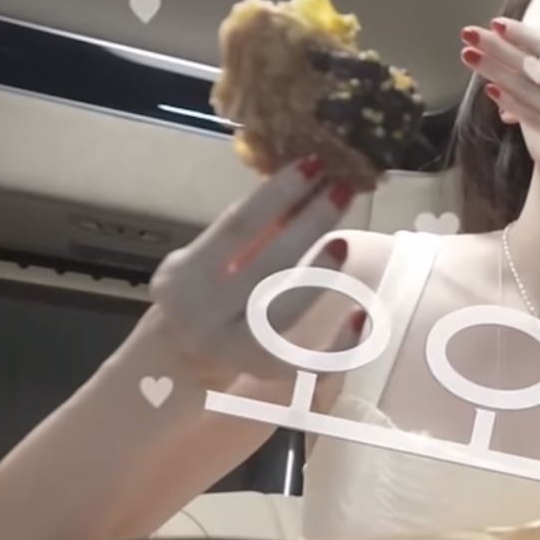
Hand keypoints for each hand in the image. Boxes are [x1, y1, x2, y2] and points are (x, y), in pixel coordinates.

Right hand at [145, 157, 357, 388]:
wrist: (178, 360)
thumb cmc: (201, 295)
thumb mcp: (206, 261)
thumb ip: (246, 232)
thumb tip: (301, 183)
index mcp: (184, 277)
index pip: (238, 226)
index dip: (278, 193)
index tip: (313, 163)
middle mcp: (204, 315)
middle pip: (268, 264)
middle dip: (309, 224)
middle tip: (342, 190)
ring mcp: (234, 350)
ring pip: (287, 310)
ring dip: (319, 272)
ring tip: (342, 240)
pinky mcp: (264, 376)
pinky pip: (310, 363)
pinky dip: (339, 343)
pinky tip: (361, 315)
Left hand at [460, 6, 539, 213]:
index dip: (524, 35)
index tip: (500, 22)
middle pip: (530, 67)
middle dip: (497, 47)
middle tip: (468, 31)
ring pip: (523, 91)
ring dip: (493, 71)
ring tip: (468, 55)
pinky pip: (531, 119)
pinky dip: (510, 103)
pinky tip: (492, 91)